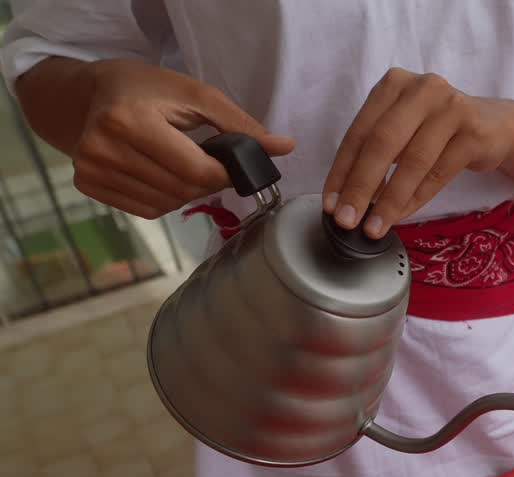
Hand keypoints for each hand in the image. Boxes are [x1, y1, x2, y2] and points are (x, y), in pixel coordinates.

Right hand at [68, 59, 293, 218]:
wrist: (90, 95)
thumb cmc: (150, 90)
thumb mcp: (196, 95)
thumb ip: (241, 125)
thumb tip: (285, 147)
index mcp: (130, 121)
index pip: (195, 171)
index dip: (225, 174)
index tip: (233, 166)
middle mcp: (104, 149)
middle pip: (182, 191)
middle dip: (207, 183)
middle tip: (209, 163)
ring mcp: (92, 170)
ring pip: (167, 205)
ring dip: (187, 192)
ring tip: (180, 163)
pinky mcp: (88, 185)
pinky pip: (147, 210)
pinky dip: (165, 199)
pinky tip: (160, 174)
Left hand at [323, 69, 513, 238]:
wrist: (495, 126)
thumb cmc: (440, 130)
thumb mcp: (404, 128)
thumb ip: (377, 151)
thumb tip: (346, 198)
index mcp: (394, 84)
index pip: (359, 132)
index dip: (342, 171)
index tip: (331, 204)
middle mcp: (422, 88)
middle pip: (382, 143)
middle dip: (360, 186)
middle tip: (347, 219)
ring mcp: (451, 107)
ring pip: (412, 161)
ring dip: (390, 200)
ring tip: (375, 226)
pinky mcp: (473, 132)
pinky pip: (438, 173)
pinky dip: (417, 199)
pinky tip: (402, 215)